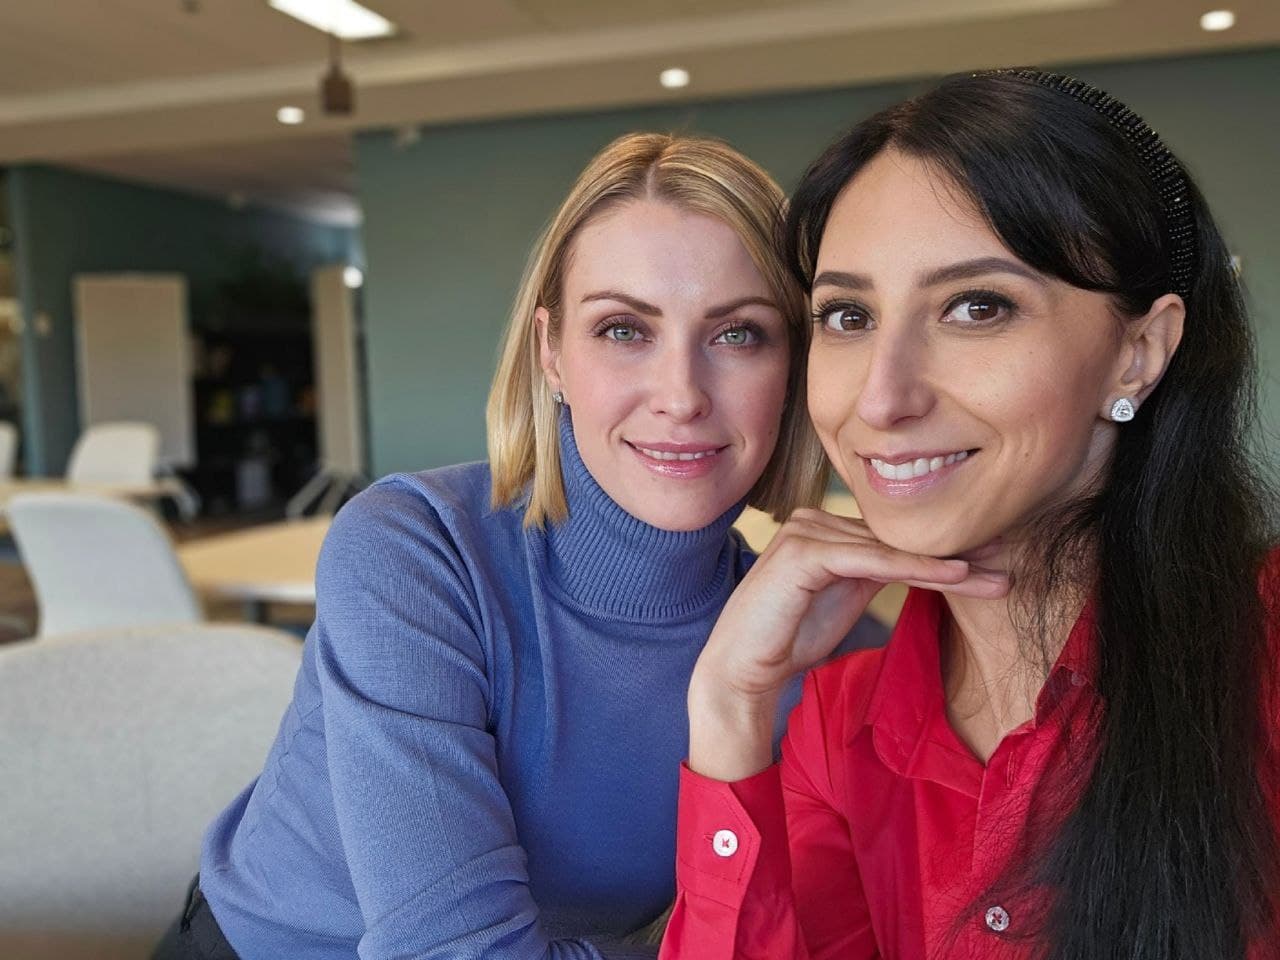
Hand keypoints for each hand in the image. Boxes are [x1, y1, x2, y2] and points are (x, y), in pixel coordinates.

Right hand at [688, 509, 1008, 779]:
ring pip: (891, 547)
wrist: (740, 670)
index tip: (994, 560)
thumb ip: (874, 572)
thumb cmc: (788, 639)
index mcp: (823, 529)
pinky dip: (916, 567)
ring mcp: (805, 531)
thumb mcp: (844, 598)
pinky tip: (956, 574)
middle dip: (956, 552)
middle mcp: (814, 520)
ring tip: (995, 575)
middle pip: (898, 537)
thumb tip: (924, 561)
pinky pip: (873, 559)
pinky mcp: (803, 552)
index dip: (945, 549)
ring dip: (947, 562)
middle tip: (1009, 562)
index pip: (894, 537)